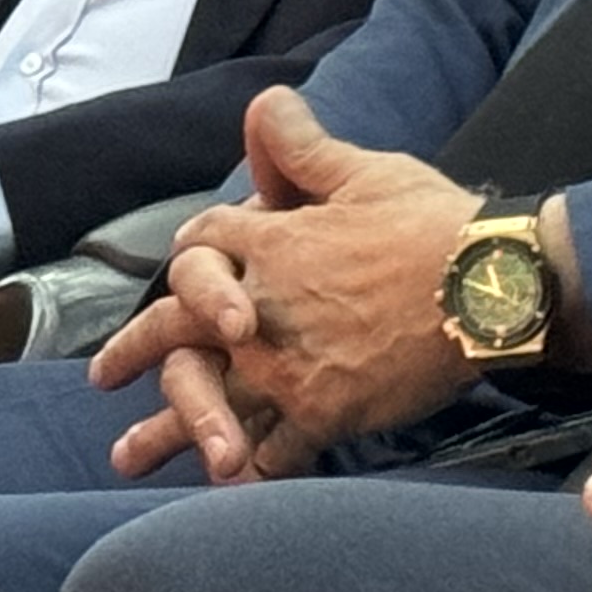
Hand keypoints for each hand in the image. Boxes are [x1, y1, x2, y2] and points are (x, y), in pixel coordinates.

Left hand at [94, 89, 481, 480]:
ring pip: (211, 398)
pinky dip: (249, 470)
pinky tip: (225, 488)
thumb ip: (304, 148)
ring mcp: (289, 365)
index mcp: (271, 243)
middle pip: (178, 325)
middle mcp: (264, 306)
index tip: (174, 277)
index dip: (190, 258)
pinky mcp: (327, 412)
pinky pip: (276, 450)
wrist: (490, 289)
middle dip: (135, 350)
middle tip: (101, 376)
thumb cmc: (433, 224)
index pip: (202, 246)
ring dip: (167, 430)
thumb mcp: (365, 171)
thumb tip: (264, 103)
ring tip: (128, 458)